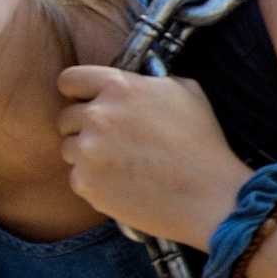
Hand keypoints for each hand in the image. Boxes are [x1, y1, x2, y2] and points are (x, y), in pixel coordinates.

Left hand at [57, 66, 251, 247]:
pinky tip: (123, 184)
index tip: (87, 103)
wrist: (210, 196)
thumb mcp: (187, 92)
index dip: (78, 92)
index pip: (69, 80)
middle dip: (84, 128)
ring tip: (121, 166)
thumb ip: (150, 81)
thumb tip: (138, 81)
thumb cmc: (203, 144)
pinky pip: (77, 178)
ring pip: (69, 149)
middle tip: (112, 142)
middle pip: (66, 118)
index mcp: (120, 87)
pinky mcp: (86, 184)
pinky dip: (95, 183)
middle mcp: (98, 115)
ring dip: (87, 156)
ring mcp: (89, 151)